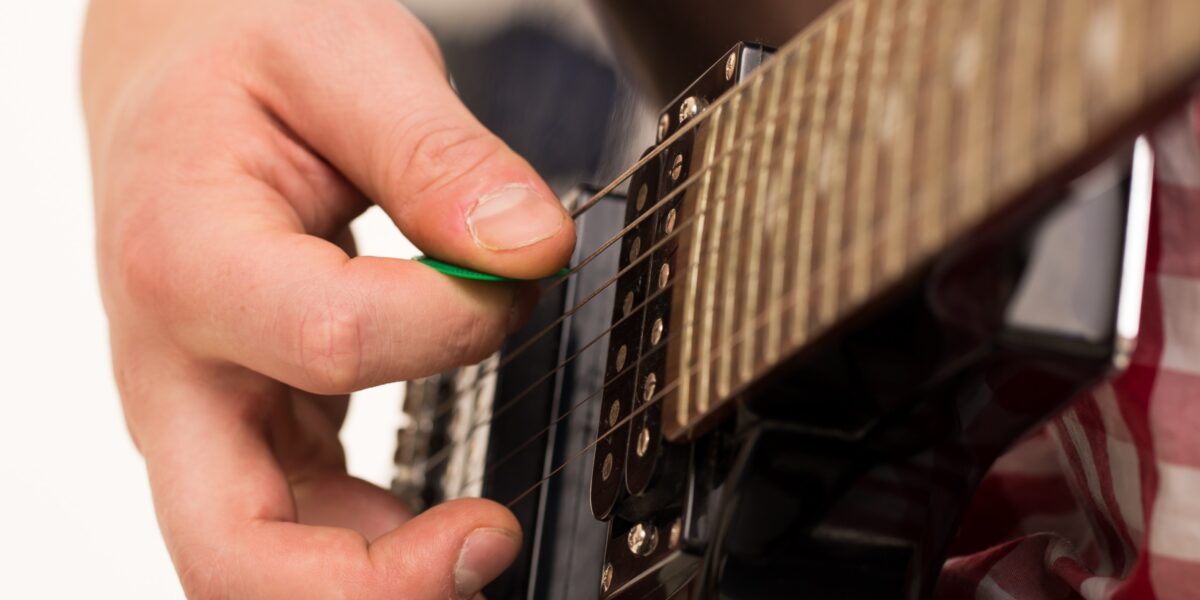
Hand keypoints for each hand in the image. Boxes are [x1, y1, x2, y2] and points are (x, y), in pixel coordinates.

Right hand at [81, 0, 574, 596]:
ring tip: (482, 544)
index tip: (518, 271)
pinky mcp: (243, 424)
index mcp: (188, 255)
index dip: (453, 325)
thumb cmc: (241, 56)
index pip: (330, 339)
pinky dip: (368, 552)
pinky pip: (292, 526)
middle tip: (489, 542)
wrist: (168, 73)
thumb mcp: (346, 56)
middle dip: (369, 584)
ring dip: (373, 586)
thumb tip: (528, 247)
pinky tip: (441, 527)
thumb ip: (439, 154)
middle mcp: (175, 364)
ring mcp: (202, 411)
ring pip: (256, 562)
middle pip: (233, 546)